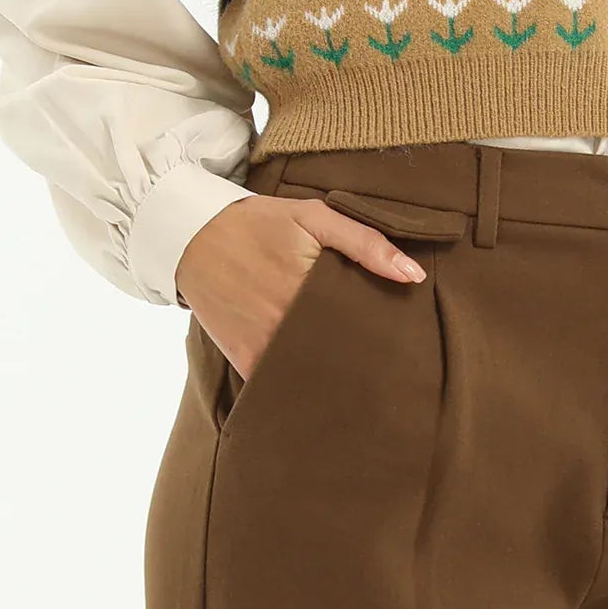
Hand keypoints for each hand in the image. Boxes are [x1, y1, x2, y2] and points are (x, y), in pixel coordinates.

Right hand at [175, 193, 425, 379]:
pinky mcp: (244, 358)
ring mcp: (264, 345)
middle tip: (393, 371)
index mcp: (311, 288)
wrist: (194, 234)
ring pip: (312, 376)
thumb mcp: (314, 217)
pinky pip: (278, 384)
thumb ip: (365, 243)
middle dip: (366, 364)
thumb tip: (413, 276)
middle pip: (341, 355)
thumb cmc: (261, 222)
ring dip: (335, 380)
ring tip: (363, 386)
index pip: (362, 327)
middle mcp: (288, 322)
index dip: (385, 338)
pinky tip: (319, 392)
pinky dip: (298, 387)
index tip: (407, 347)